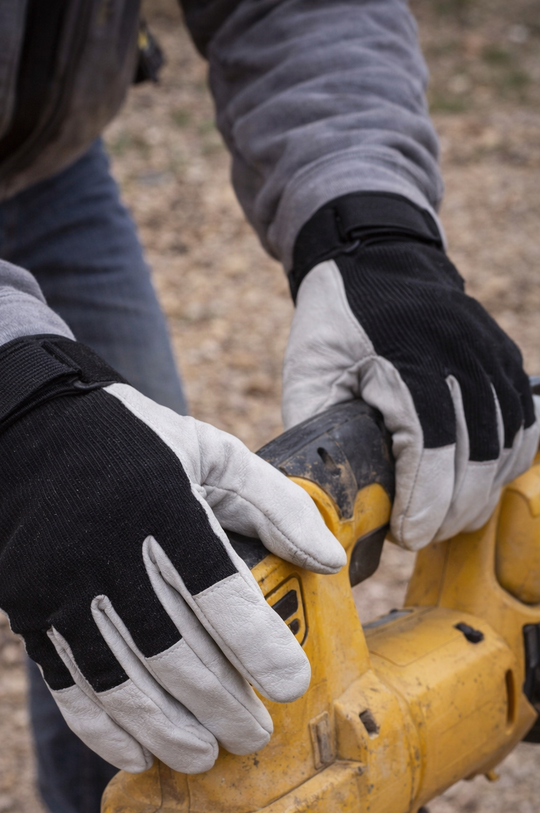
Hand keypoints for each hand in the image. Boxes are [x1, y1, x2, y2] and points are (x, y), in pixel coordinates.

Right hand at [0, 338, 344, 773]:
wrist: (23, 431)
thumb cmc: (135, 445)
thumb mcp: (211, 451)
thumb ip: (275, 503)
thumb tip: (330, 560)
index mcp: (163, 505)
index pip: (218, 591)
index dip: (258, 646)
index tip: (293, 686)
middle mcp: (106, 549)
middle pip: (172, 650)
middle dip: (221, 704)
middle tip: (255, 735)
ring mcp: (59, 584)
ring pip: (119, 679)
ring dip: (166, 729)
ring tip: (204, 756)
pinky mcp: (26, 608)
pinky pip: (66, 681)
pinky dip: (102, 727)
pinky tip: (138, 753)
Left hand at [283, 238, 538, 549]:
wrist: (374, 261)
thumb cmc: (334, 325)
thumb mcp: (308, 373)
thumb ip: (316, 431)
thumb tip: (320, 498)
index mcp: (404, 356)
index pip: (430, 442)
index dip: (425, 500)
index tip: (409, 534)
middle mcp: (457, 351)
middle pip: (477, 450)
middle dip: (453, 508)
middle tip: (426, 536)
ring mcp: (488, 352)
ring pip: (508, 440)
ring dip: (482, 492)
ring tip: (450, 519)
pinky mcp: (505, 358)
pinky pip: (524, 421)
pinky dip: (507, 462)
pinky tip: (481, 487)